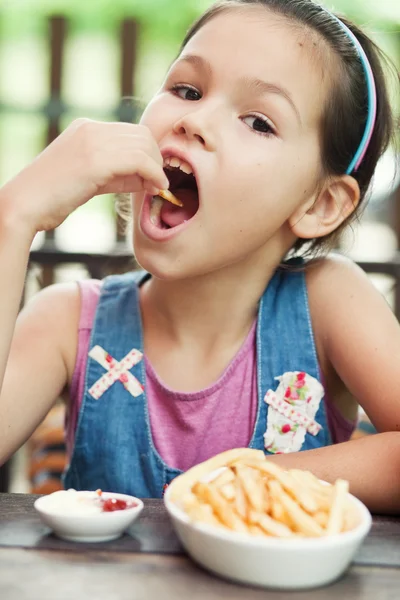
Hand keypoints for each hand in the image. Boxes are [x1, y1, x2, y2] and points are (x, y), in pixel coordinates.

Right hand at [0, 119, 168, 233]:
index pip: (132, 132)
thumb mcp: (91, 178)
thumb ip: (119, 174)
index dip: (148, 154)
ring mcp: (92, 141)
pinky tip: (154, 188)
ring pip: (144, 146)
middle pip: (142, 135)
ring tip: (156, 188)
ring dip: (157, 169)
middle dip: (156, 159)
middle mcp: (91, 129)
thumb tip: (150, 178)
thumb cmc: (54, 197)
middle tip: (158, 182)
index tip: (153, 176)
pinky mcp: (95, 160)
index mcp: (87, 128)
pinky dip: (154, 174)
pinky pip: (139, 160)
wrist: (24, 205)